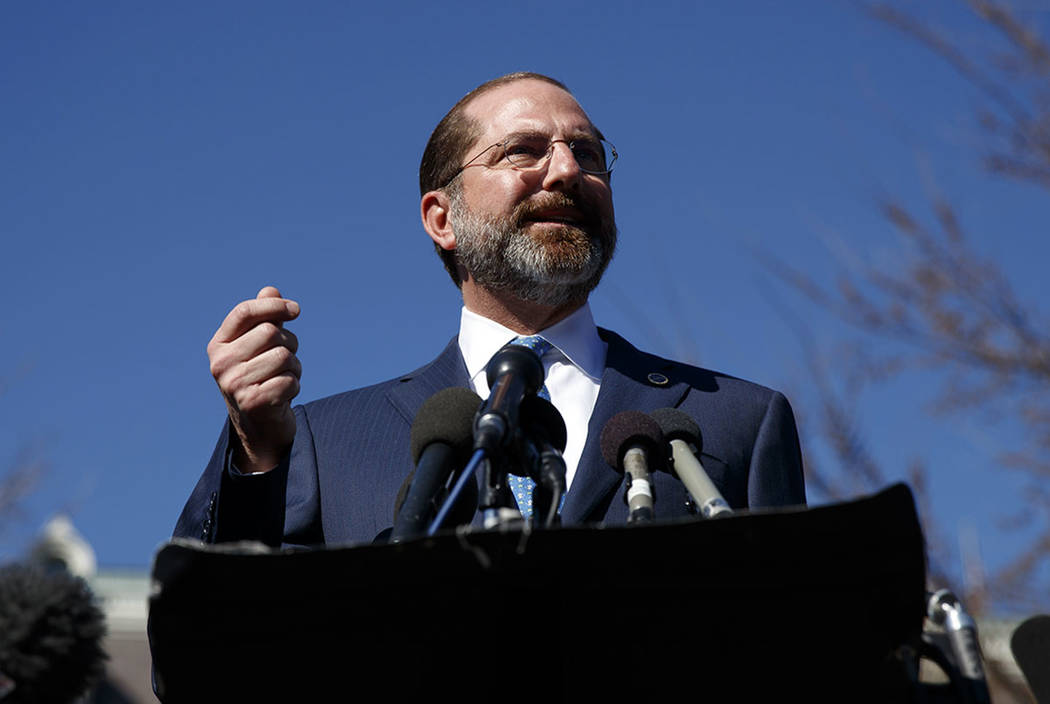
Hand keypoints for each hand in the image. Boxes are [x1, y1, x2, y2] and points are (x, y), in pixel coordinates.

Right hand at [207, 286, 301, 472]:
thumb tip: (271, 290)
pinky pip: (289, 380)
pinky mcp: (252, 402)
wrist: (260, 427)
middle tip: (288, 359)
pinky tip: (284, 396)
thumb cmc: (262, 379)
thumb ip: (264, 319)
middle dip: (289, 343)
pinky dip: (295, 386)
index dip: (273, 306)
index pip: (245, 312)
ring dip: (295, 367)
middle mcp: (221, 364)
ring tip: (284, 378)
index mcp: (219, 345)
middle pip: (270, 332)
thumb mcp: (260, 348)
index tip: (295, 310)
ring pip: (284, 356)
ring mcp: (234, 384)